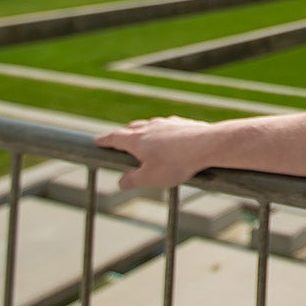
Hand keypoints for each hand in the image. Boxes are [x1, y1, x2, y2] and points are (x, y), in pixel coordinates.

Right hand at [95, 115, 215, 189]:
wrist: (208, 144)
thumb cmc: (177, 163)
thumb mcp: (150, 178)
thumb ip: (132, 180)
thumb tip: (121, 181)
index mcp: (136, 139)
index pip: (114, 137)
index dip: (104, 140)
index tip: (96, 141)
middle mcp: (149, 127)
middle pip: (131, 128)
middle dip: (122, 135)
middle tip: (117, 140)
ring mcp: (166, 123)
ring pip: (149, 125)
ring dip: (142, 131)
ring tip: (141, 138)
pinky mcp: (182, 123)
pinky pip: (166, 126)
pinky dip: (161, 131)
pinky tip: (167, 136)